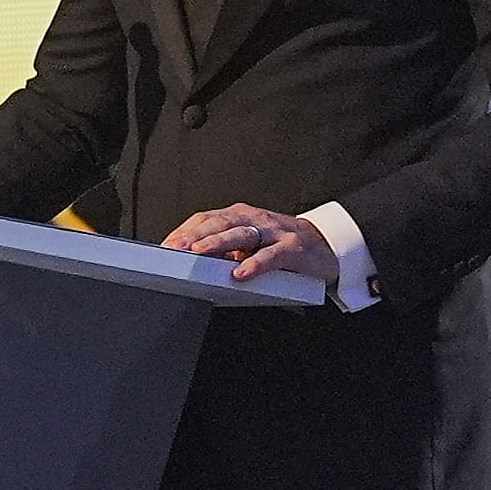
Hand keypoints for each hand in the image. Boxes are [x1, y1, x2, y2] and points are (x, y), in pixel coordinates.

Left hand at [163, 203, 339, 285]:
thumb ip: (223, 249)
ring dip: (217, 243)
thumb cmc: (281, 244)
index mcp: (240, 216)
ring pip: (241, 234)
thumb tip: (190, 260)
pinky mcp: (293, 247)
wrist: (325, 245)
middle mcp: (255, 219)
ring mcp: (274, 231)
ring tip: (198, 253)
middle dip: (194, 235)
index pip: (206, 218)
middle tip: (174, 248)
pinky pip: (271, 256)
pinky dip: (254, 264)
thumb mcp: (248, 244)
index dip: (184, 230)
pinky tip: (240, 273)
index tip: (165, 246)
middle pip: (219, 222)